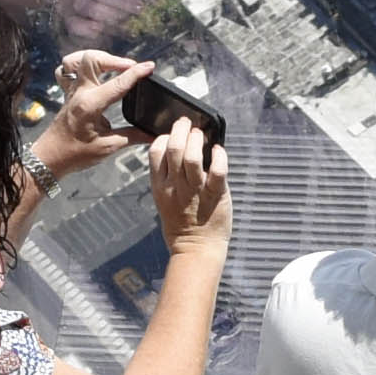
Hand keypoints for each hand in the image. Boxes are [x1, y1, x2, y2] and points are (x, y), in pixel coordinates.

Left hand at [33, 49, 148, 179]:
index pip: (117, 84)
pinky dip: (78, 66)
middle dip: (114, 59)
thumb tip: (151, 134)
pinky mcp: (66, 93)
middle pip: (92, 60)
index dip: (136, 73)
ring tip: (111, 64)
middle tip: (130, 66)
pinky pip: (66, 70)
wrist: (50, 158)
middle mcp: (79, 94)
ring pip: (75, 60)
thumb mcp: (107, 147)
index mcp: (90, 106)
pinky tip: (91, 72)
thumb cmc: (74, 154)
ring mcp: (71, 91)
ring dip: (95, 58)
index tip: (150, 66)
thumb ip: (132, 137)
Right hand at [142, 118, 231, 249]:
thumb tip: (177, 155)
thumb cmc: (181, 226)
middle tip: (187, 124)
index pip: (155, 152)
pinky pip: (218, 170)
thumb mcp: (164, 201)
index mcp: (161, 186)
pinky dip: (219, 155)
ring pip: (193, 156)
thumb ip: (167, 179)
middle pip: (174, 147)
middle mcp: (176, 186)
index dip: (163, 137)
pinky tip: (218, 150)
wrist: (196, 250)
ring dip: (197, 139)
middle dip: (181, 129)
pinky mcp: (216, 195)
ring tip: (200, 136)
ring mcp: (196, 190)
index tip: (171, 134)